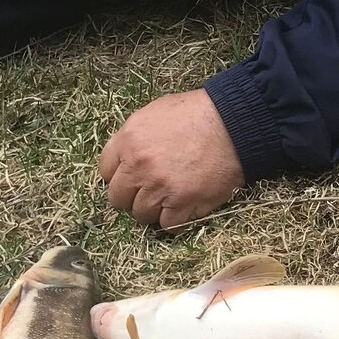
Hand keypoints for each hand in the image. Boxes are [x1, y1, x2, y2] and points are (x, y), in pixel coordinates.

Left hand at [99, 90, 245, 229]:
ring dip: (154, 209)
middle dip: (133, 195)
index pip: (105, 171)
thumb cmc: (197, 114)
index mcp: (128, 141)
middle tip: (151, 189)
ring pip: (141, 214)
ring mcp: (159, 187)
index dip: (119, 175)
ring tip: (172, 196)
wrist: (234, 123)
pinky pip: (167, 225)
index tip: (132, 177)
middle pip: (118, 198)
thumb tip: (124, 158)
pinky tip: (185, 205)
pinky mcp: (182, 203)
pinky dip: (175, 219)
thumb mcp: (154, 114)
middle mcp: (138, 166)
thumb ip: (133, 138)